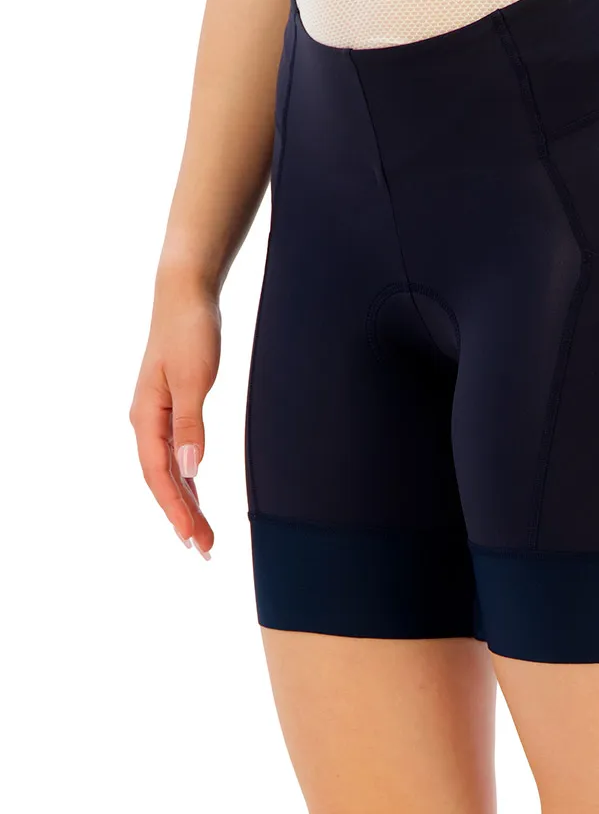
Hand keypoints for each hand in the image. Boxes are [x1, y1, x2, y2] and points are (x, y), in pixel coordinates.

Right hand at [129, 278, 220, 558]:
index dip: (176, 510)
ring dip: (185, 501)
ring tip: (202, 534)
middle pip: (163, 479)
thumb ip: (190, 425)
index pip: (160, 476)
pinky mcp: (172, 407)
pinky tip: (196, 492)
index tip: (194, 540)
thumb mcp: (193, 379)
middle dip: (183, 516)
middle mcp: (146, 421)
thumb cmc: (190, 332)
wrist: (186, 296)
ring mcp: (157, 415)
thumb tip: (191, 469)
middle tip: (205, 550)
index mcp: (146, 418)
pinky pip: (176, 454)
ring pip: (170, 470)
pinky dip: (186, 478)